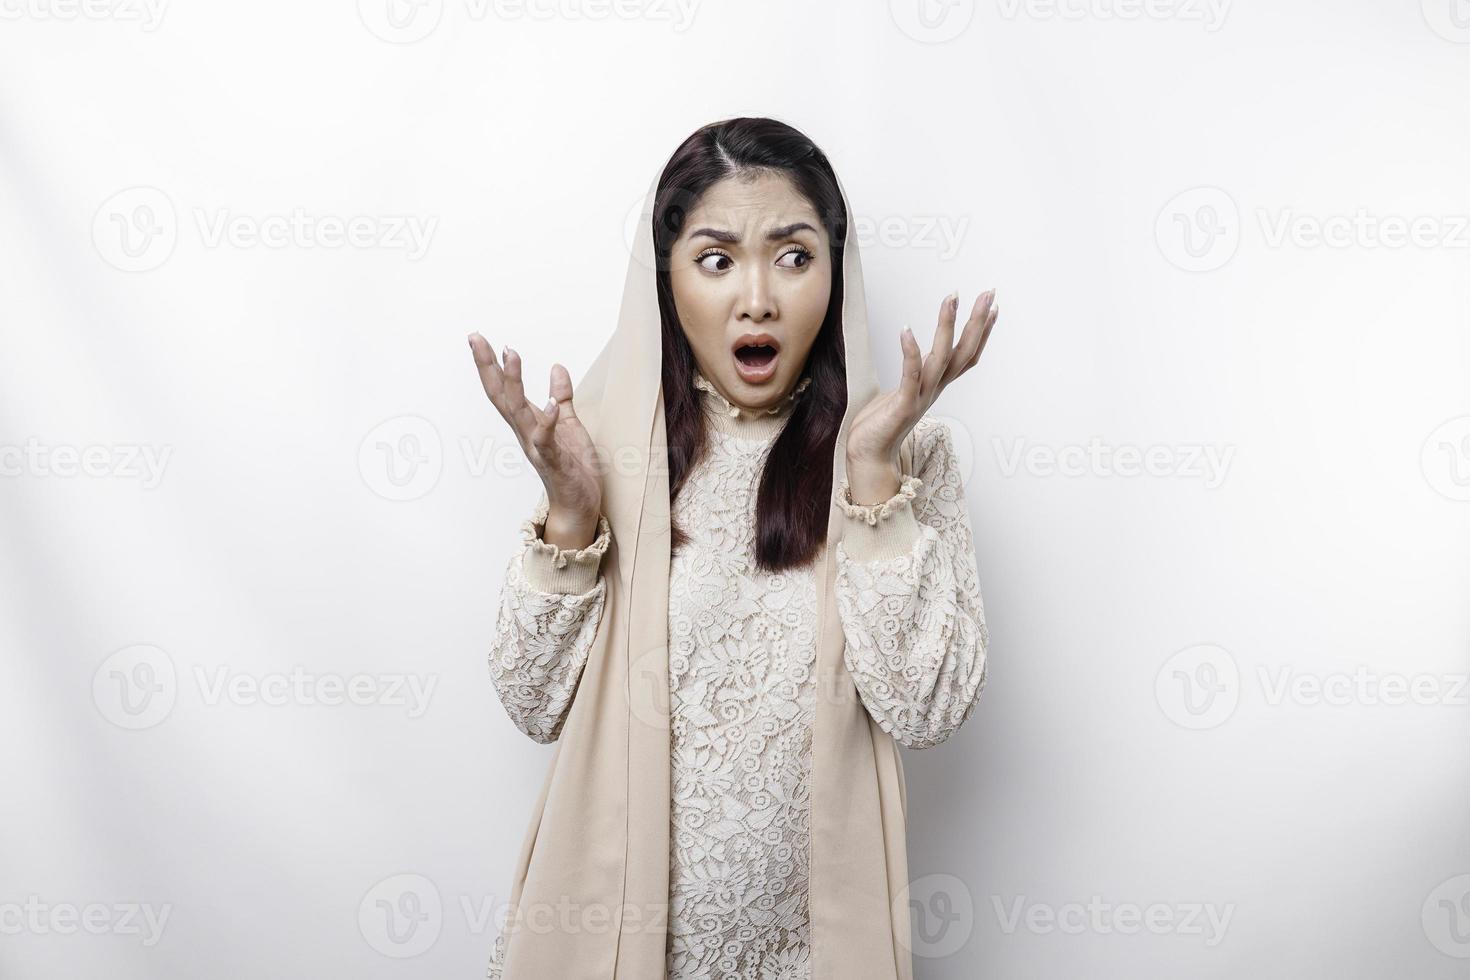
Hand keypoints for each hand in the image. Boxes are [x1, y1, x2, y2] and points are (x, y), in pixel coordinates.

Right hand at [467, 333, 602, 545]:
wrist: (579, 505)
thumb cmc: (572, 468)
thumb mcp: (569, 425)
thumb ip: (561, 397)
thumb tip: (557, 367)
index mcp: (527, 423)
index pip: (504, 389)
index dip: (492, 364)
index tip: (479, 338)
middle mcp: (525, 433)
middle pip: (501, 395)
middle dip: (488, 366)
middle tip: (476, 338)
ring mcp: (537, 447)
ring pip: (518, 412)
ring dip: (514, 383)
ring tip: (511, 354)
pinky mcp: (554, 462)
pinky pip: (547, 440)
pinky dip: (547, 422)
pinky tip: (549, 404)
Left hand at [844, 289, 998, 502]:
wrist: (869, 456)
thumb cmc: (881, 423)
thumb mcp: (906, 391)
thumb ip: (917, 374)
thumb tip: (921, 356)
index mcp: (935, 386)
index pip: (966, 355)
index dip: (982, 332)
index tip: (993, 307)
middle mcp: (934, 390)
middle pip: (963, 352)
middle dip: (978, 321)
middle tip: (990, 293)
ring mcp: (920, 397)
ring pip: (941, 358)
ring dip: (947, 326)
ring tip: (952, 298)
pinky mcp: (902, 404)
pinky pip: (910, 374)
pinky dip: (910, 352)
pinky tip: (906, 329)